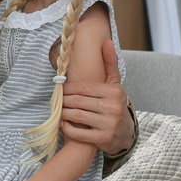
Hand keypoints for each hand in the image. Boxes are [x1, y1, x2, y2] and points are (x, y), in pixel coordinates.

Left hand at [61, 38, 133, 154]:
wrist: (125, 133)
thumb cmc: (114, 104)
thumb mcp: (115, 84)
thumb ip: (110, 63)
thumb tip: (107, 41)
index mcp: (113, 92)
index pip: (82, 88)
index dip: (67, 89)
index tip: (59, 90)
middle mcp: (112, 107)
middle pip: (76, 101)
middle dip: (63, 101)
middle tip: (56, 101)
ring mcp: (109, 124)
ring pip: (75, 116)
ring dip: (63, 114)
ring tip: (59, 111)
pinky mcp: (103, 139)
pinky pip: (78, 133)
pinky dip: (68, 128)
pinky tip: (65, 124)